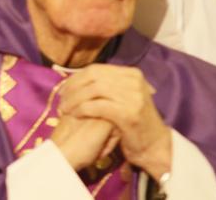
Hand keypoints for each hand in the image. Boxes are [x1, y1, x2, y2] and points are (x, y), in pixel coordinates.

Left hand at [58, 64, 171, 178]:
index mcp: (132, 73)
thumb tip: (79, 77)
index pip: (96, 69)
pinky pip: (96, 106)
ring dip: (74, 99)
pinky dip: (81, 109)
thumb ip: (108, 85)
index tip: (63, 89)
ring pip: (93, 90)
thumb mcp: (124, 97)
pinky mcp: (128, 113)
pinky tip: (74, 115)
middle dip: (73, 87)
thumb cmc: (134, 122)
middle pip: (93, 76)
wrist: (154, 146)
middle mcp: (134, 81)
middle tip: (61, 99)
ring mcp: (133, 96)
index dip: (76, 78)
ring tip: (64, 108)